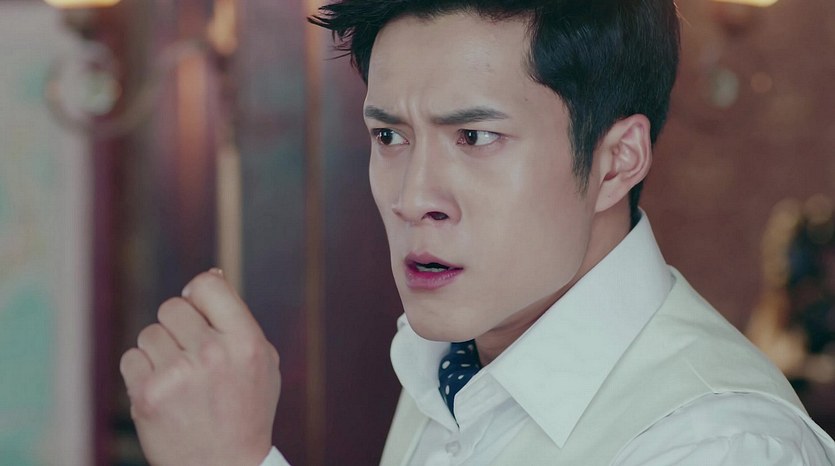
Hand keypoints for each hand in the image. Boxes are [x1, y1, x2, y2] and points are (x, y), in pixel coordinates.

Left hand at [120, 269, 280, 465]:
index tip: (198, 311)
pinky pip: (131, 358)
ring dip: (160, 352)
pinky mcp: (147, 395)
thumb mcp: (261, 361)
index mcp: (247, 341)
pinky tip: (163, 393)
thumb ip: (237, 318)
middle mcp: (213, 354)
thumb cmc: (245, 409)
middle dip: (178, 327)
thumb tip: (209, 274)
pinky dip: (141, 373)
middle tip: (191, 356)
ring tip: (180, 381)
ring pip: (150, 333)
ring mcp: (178, 375)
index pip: (207, 284)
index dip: (198, 294)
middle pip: (173, 306)